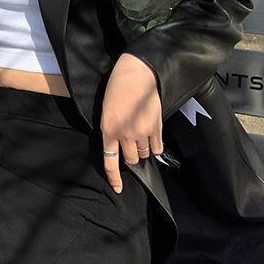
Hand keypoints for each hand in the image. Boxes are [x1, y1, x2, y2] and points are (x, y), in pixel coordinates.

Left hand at [100, 53, 162, 193]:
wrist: (136, 73)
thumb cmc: (117, 88)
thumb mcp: (107, 110)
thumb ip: (111, 130)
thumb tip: (119, 147)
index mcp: (108, 130)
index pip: (110, 162)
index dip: (114, 178)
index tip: (118, 189)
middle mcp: (124, 134)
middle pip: (130, 159)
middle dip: (131, 155)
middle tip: (131, 143)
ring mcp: (141, 131)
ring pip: (144, 153)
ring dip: (142, 149)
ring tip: (141, 134)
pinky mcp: (156, 126)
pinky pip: (157, 147)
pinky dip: (155, 147)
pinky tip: (153, 138)